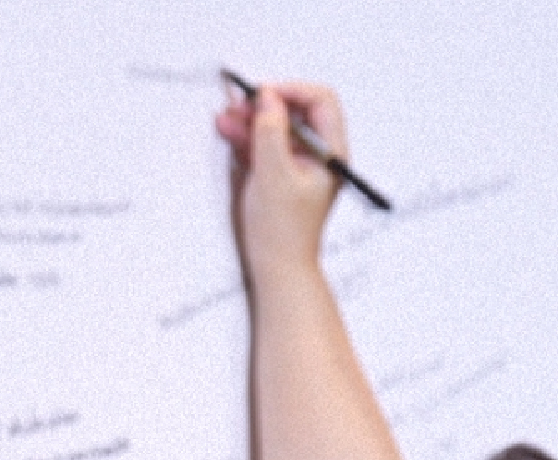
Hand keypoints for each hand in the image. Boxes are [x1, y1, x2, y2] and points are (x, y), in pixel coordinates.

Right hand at [215, 82, 348, 281]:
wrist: (277, 269)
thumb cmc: (282, 231)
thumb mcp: (273, 174)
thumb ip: (271, 132)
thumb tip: (267, 97)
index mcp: (331, 154)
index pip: (320, 102)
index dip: (291, 91)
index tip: (263, 94)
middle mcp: (320, 156)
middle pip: (297, 113)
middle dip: (266, 106)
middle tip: (239, 105)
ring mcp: (300, 165)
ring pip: (278, 129)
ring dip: (252, 121)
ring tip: (226, 118)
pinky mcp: (282, 176)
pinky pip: (268, 147)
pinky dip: (250, 139)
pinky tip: (231, 133)